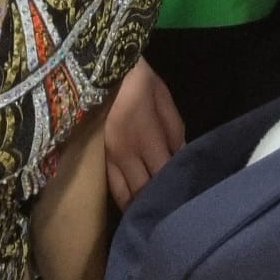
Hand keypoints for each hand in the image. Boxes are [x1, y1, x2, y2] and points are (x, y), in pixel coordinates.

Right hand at [105, 58, 184, 210]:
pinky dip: (122, 195)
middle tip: (169, 209)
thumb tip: (181, 156)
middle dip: (155, 203)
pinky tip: (131, 201)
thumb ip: (175, 130)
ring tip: (149, 214)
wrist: (100, 65)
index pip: (163, 175)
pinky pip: (109, 185)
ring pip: (123, 195)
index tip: (184, 195)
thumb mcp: (163, 98)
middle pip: (142, 192)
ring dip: (136, 206)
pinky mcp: (95, 156)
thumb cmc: (137, 79)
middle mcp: (126, 154)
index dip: (174, 188)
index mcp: (146, 137)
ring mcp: (107, 157)